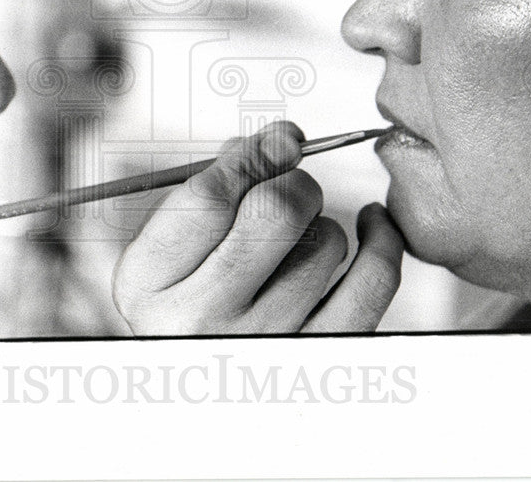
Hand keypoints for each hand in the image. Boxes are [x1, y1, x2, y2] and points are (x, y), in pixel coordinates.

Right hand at [112, 121, 403, 333]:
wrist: (201, 390)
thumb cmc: (186, 305)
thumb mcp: (168, 251)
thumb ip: (210, 190)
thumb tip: (278, 142)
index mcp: (148, 284)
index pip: (208, 196)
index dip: (252, 155)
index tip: (280, 140)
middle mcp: (200, 322)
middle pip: (273, 211)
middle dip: (292, 182)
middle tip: (289, 188)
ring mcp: (263, 345)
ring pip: (326, 242)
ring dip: (321, 224)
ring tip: (298, 244)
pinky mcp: (320, 360)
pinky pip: (373, 282)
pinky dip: (381, 240)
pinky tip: (371, 224)